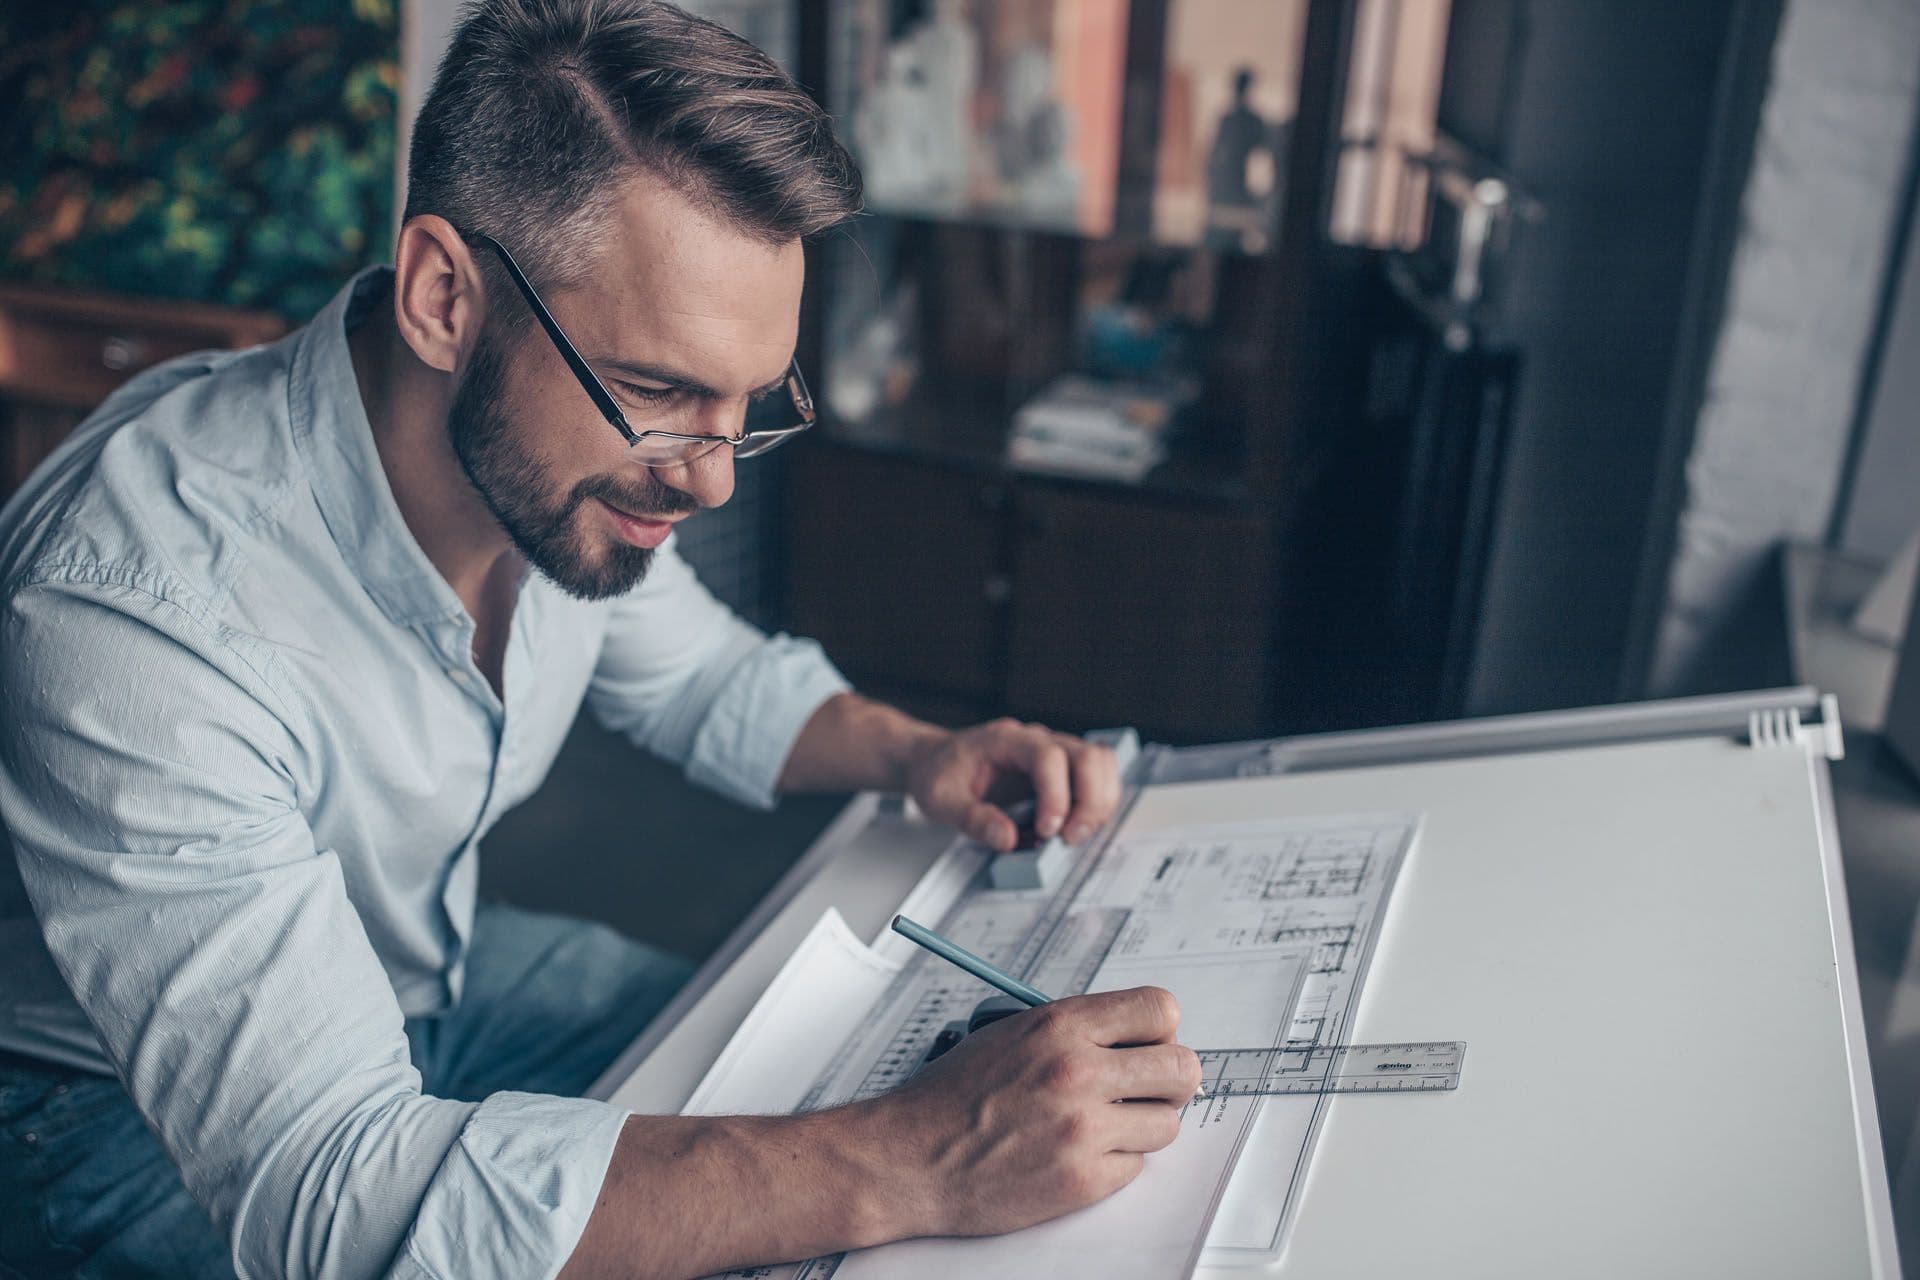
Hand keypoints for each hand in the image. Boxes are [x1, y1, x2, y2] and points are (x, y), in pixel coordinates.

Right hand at [866, 986, 1201, 1237]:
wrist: (909, 1159)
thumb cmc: (952, 1096)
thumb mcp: (1009, 1032)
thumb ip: (1075, 1029)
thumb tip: (1139, 1035)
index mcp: (1060, 1025)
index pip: (1160, 1009)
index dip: (1162, 1029)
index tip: (1152, 1043)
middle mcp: (1077, 1071)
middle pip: (1183, 1067)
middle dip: (1170, 1080)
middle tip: (1146, 1089)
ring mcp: (1083, 1129)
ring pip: (1167, 1122)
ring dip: (1143, 1126)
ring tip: (1103, 1126)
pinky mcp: (1083, 1180)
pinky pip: (1137, 1166)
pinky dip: (1114, 1163)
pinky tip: (1076, 1155)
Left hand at [905, 718, 1120, 850]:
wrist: (936, 760)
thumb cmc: (939, 774)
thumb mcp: (941, 800)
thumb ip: (973, 819)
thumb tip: (1009, 839)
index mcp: (1006, 740)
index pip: (1047, 757)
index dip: (1055, 795)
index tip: (1047, 830)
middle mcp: (1037, 740)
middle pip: (1087, 756)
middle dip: (1089, 802)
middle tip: (1070, 838)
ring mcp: (1054, 752)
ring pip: (1100, 763)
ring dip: (1099, 802)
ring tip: (1076, 834)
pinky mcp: (1062, 770)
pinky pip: (1096, 777)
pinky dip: (1097, 803)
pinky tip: (1076, 826)